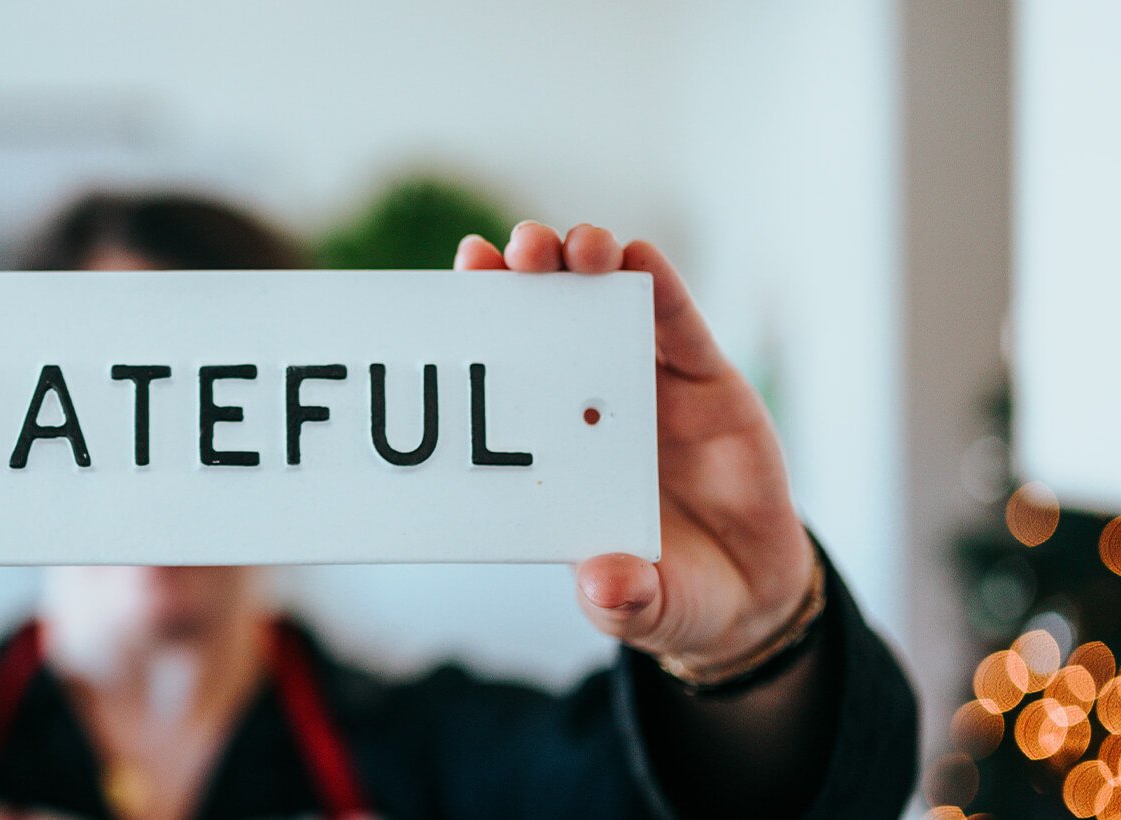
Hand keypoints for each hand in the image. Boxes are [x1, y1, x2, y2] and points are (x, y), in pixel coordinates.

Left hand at [454, 222, 815, 672]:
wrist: (749, 592)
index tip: (457, 283)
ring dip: (584, 264)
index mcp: (553, 451)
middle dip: (523, 275)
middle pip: (545, 319)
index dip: (479, 325)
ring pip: (606, 304)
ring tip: (570, 248)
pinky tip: (636, 256)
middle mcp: (589, 405)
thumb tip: (605, 585)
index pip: (505, 375)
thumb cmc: (670, 594)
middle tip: (509, 253)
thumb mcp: (643, 608)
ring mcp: (646, 385)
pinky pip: (679, 323)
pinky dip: (658, 284)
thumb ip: (623, 599)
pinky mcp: (705, 379)